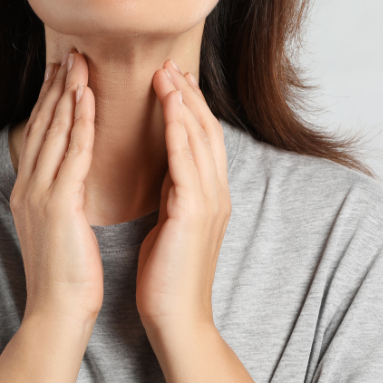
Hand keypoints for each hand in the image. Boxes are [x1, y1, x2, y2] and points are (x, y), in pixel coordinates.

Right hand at [10, 51, 102, 324]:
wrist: (58, 313)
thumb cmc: (67, 278)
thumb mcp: (60, 231)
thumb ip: (61, 201)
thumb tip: (72, 183)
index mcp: (30, 193)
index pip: (42, 137)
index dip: (52, 103)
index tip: (64, 75)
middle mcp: (28, 187)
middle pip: (43, 125)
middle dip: (57, 87)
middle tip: (70, 53)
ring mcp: (39, 193)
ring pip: (54, 131)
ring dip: (67, 93)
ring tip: (78, 61)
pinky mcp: (57, 203)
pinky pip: (71, 152)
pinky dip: (78, 121)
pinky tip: (87, 96)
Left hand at [136, 60, 231, 333]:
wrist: (175, 318)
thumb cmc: (167, 277)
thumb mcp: (171, 224)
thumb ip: (174, 194)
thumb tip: (165, 171)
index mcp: (208, 196)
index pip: (202, 141)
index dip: (189, 108)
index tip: (172, 81)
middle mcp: (216, 193)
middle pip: (206, 131)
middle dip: (188, 96)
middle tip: (171, 64)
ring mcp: (210, 202)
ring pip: (201, 139)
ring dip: (184, 102)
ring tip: (167, 73)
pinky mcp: (195, 212)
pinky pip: (188, 160)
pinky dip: (179, 129)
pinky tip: (169, 105)